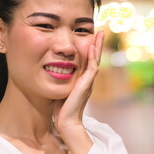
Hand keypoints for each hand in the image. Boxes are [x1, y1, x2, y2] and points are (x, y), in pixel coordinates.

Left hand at [52, 30, 103, 153]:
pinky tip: (92, 47)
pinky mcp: (86, 85)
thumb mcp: (61, 89)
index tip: (90, 36)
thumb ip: (61, 80)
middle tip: (100, 31)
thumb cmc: (61, 108)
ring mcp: (88, 82)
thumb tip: (53, 71)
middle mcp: (87, 79)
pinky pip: (91, 68)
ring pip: (95, 60)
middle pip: (95, 58)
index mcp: (82, 80)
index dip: (90, 49)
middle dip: (97, 44)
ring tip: (100, 34)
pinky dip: (92, 57)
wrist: (65, 122)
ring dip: (97, 46)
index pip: (88, 61)